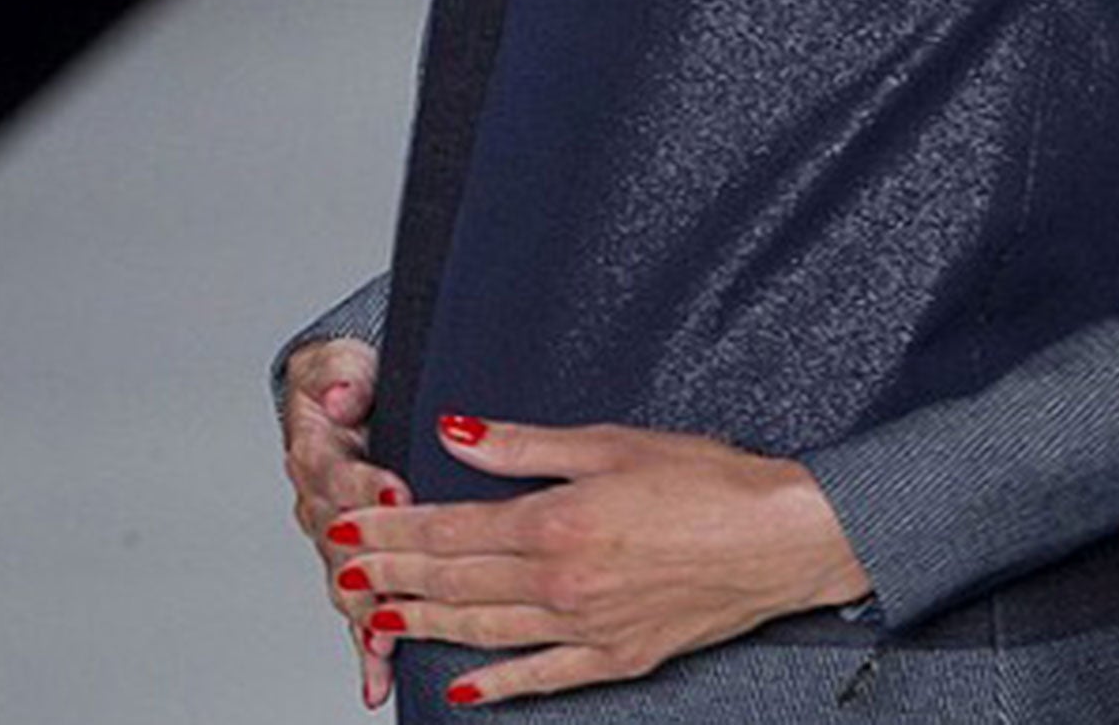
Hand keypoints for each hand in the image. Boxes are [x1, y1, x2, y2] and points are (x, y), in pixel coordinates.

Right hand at [281, 337, 414, 710]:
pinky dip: (366, 646)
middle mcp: (319, 501)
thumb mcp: (339, 360)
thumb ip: (337, 373)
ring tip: (385, 643)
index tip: (397, 491)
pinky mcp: (357, 557)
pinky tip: (378, 680)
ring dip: (367, 613)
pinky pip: (359, 607)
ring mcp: (337, 535)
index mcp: (315, 453)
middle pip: (340, 542)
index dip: (366, 486)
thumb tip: (340, 390)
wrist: (345, 388)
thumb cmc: (348, 373)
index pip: (338, 475)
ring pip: (348, 583)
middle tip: (398, 582)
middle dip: (369, 565)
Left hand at [327, 412, 872, 706]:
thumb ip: (525, 446)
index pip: (452, 529)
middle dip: (392, 577)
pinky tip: (460, 684)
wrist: (778, 538)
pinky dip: (495, 681)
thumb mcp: (610, 442)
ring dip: (424, 625)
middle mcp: (561, 582)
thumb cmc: (707, 480)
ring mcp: (586, 629)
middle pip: (456, 582)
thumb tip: (457, 434)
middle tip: (341, 575)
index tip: (349, 527)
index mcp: (557, 521)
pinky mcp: (614, 658)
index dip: (393, 529)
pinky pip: (539, 676)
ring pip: (484, 630)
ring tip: (376, 621)